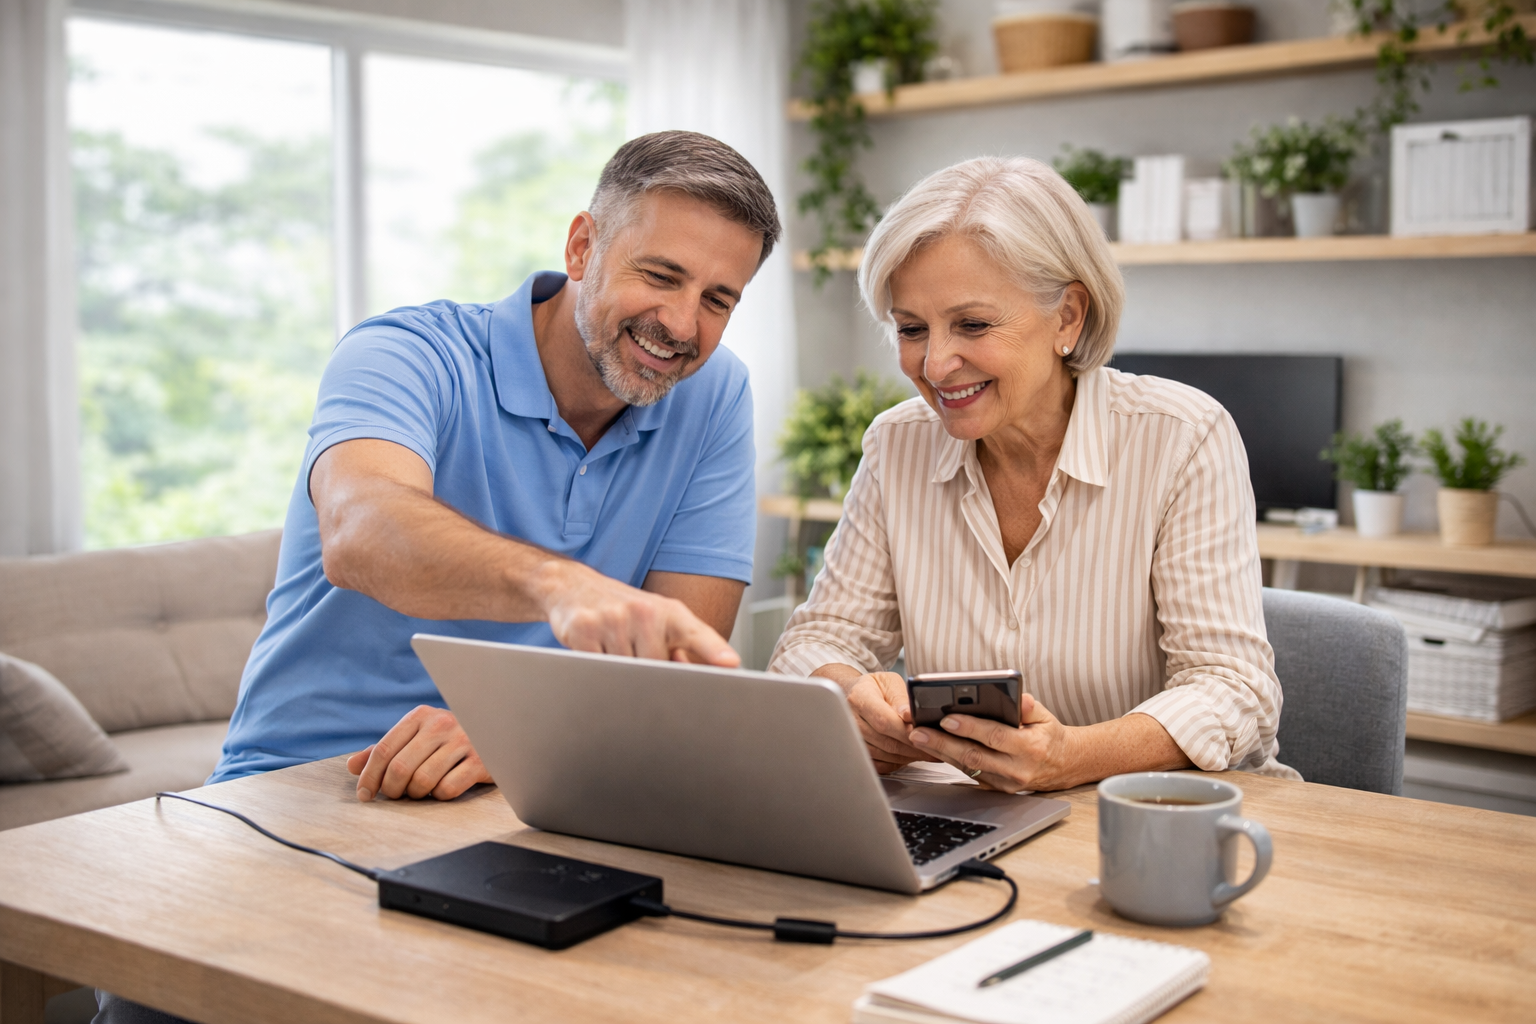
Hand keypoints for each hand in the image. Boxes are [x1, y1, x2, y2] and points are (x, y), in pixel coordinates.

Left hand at [346, 705, 490, 801]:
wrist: (497, 733)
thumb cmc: (448, 740)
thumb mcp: (417, 737)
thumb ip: (386, 751)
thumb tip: (352, 766)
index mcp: (421, 716)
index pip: (383, 750)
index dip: (369, 776)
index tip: (364, 795)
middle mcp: (441, 724)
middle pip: (400, 768)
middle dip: (391, 789)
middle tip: (395, 796)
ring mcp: (463, 741)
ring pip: (422, 781)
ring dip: (415, 794)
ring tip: (419, 792)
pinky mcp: (481, 761)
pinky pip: (447, 789)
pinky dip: (439, 796)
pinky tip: (443, 788)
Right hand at [541, 561, 738, 666]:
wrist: (572, 586)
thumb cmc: (622, 610)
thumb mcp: (657, 620)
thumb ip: (679, 647)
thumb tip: (688, 672)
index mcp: (668, 612)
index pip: (696, 634)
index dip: (714, 650)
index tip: (731, 664)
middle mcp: (643, 611)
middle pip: (656, 669)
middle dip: (648, 674)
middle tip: (634, 655)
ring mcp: (612, 619)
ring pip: (626, 672)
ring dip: (619, 672)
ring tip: (612, 649)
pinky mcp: (584, 630)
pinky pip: (598, 669)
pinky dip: (597, 669)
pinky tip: (594, 650)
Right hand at [838, 670, 940, 773]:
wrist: (854, 694)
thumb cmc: (875, 688)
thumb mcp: (890, 683)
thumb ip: (901, 699)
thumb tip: (910, 716)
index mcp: (859, 697)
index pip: (883, 720)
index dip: (905, 731)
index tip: (924, 733)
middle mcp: (851, 719)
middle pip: (885, 741)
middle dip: (913, 747)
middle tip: (934, 747)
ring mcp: (852, 738)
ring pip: (884, 755)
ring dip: (908, 757)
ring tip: (927, 752)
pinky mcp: (857, 751)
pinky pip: (879, 764)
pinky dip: (897, 763)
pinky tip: (910, 756)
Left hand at [908, 694, 1079, 791]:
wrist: (1063, 765)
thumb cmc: (1048, 735)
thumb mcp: (1045, 716)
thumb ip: (1030, 707)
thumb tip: (1020, 699)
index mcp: (1029, 748)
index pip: (994, 737)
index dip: (969, 728)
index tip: (947, 719)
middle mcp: (1016, 769)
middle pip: (973, 755)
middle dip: (943, 743)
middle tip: (919, 732)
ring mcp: (1005, 782)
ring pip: (967, 767)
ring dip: (941, 753)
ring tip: (919, 738)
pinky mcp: (997, 789)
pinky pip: (969, 774)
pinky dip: (950, 761)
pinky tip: (934, 749)